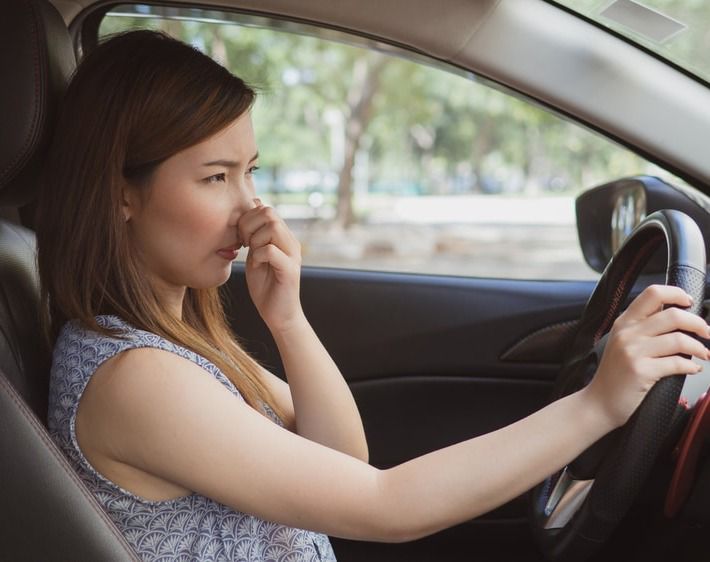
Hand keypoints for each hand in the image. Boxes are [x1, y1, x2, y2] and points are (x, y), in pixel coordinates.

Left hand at [238, 199, 303, 332]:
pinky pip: (270, 250)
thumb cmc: (266, 287)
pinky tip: (256, 266)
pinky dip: (257, 255)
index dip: (247, 218)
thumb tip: (249, 211)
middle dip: (249, 225)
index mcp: (283, 237)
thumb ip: (253, 236)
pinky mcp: (290, 269)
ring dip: (254, 239)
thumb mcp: (255, 256)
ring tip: (251, 254)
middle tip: (244, 244)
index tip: (241, 237)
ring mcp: (293, 254)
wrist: (279, 315)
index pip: (265, 208)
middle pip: (269, 212)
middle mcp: (291, 242)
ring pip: (272, 227)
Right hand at [585, 284, 709, 428]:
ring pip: (679, 339)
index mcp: (624, 322)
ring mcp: (633, 352)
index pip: (653, 294)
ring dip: (699, 347)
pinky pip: (677, 363)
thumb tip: (676, 315)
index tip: (690, 303)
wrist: (598, 403)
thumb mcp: (622, 343)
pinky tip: (693, 369)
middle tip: (706, 332)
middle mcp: (627, 333)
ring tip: (703, 354)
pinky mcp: (641, 371)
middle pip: (673, 315)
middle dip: (698, 324)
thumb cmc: (614, 375)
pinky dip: (691, 367)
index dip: (677, 294)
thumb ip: (642, 327)